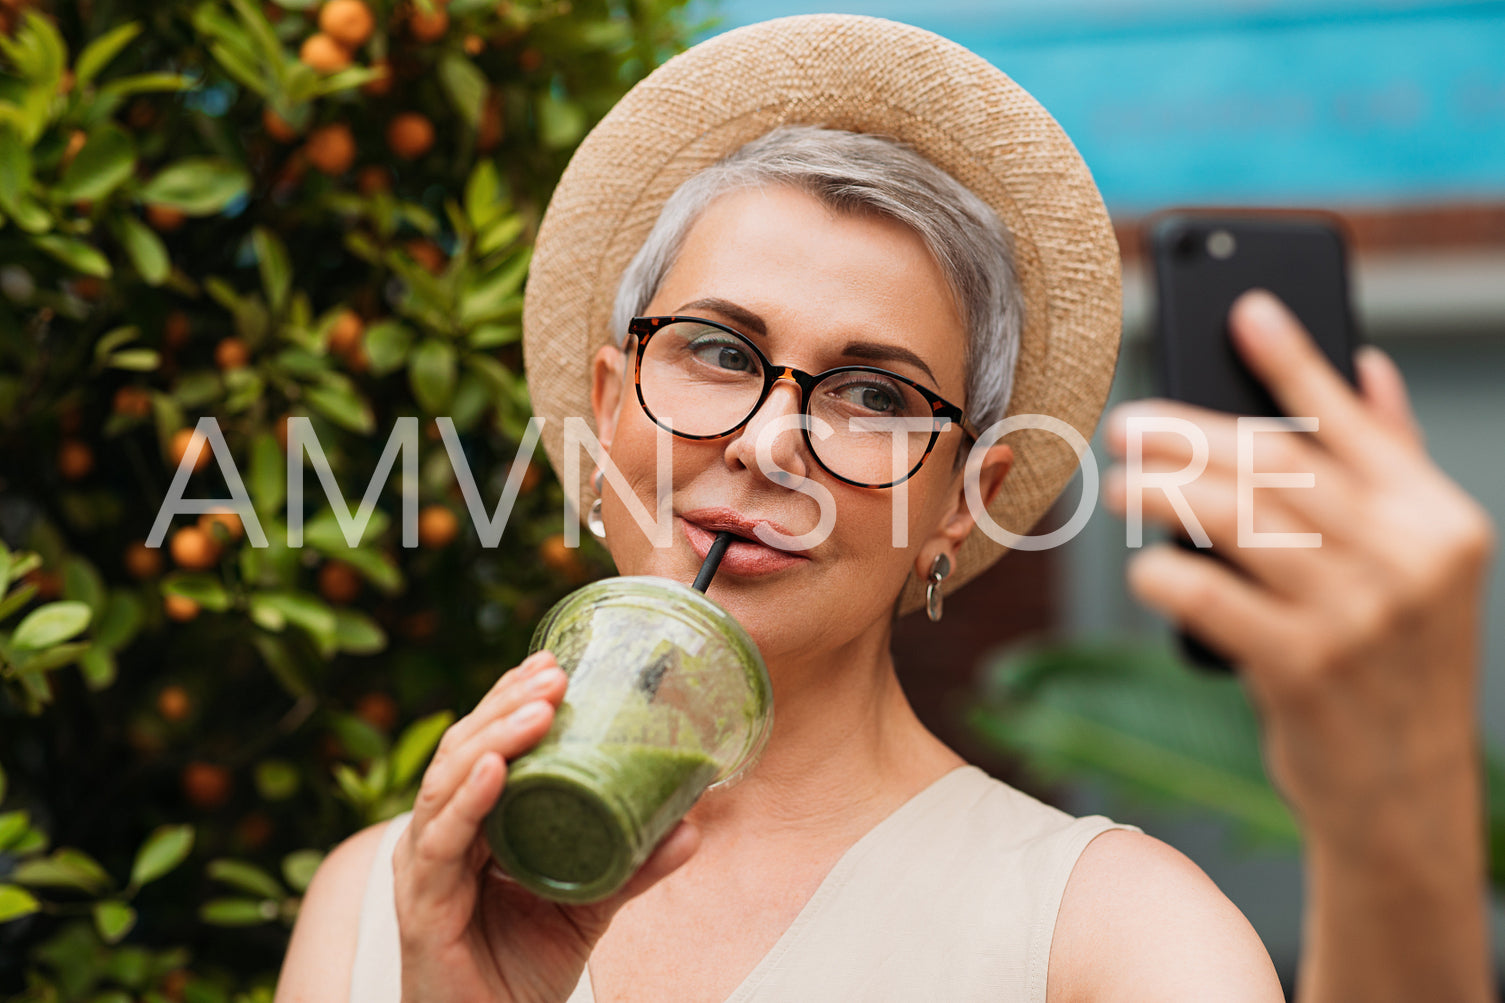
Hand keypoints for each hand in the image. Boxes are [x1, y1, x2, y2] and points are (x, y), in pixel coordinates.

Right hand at [394, 651, 700, 1002]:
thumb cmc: (521, 970)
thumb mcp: (587, 905)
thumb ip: (631, 868)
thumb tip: (691, 827)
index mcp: (469, 825)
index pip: (483, 746)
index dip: (511, 700)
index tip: (554, 663)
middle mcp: (438, 837)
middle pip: (463, 751)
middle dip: (506, 704)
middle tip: (555, 672)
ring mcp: (423, 868)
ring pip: (449, 784)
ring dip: (494, 738)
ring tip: (539, 707)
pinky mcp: (423, 906)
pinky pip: (442, 844)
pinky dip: (468, 801)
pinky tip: (496, 771)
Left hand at [1102, 289, 1495, 847]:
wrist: (1402, 790)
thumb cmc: (1391, 664)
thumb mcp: (1417, 564)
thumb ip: (1391, 464)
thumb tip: (1367, 363)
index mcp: (1436, 518)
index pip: (1350, 422)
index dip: (1293, 360)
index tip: (1244, 308)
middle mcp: (1407, 558)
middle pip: (1274, 465)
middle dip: (1187, 434)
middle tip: (1126, 424)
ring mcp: (1358, 615)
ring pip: (1237, 520)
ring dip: (1162, 492)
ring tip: (1117, 481)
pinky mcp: (1304, 669)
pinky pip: (1210, 598)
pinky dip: (1164, 573)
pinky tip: (1140, 564)